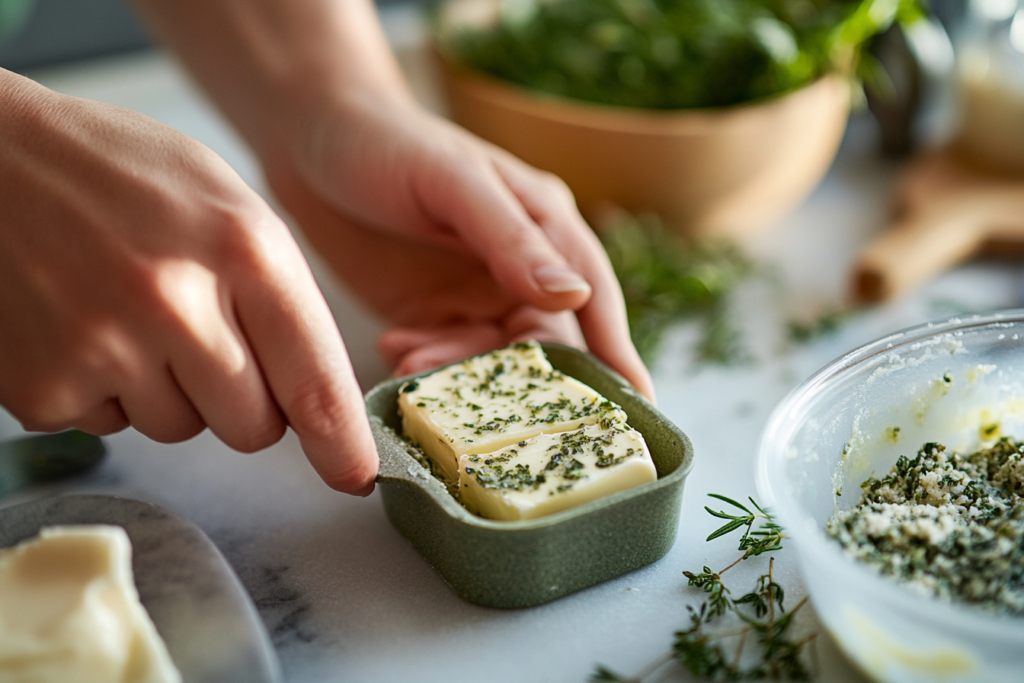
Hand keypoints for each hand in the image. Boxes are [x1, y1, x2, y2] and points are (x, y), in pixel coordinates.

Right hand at [0, 72, 376, 493]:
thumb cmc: (120, 174)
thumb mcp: (227, 203)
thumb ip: (278, 293)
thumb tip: (312, 396)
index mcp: (244, 251)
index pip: (313, 382)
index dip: (340, 443)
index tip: (354, 475)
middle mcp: (178, 305)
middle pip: (252, 427)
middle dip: (243, 402)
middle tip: (204, 341)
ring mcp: (104, 348)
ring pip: (181, 430)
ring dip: (168, 391)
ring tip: (129, 313)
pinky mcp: (44, 386)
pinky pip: (109, 426)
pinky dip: (104, 390)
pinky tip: (82, 324)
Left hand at [266, 95, 654, 399]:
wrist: (312, 137)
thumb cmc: (390, 141)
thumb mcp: (455, 182)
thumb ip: (513, 240)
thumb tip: (574, 297)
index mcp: (547, 229)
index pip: (593, 304)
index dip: (617, 361)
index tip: (639, 417)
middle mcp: (519, 271)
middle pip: (543, 345)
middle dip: (517, 380)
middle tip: (481, 406)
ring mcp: (474, 296)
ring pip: (488, 360)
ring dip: (455, 373)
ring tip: (411, 363)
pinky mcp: (430, 314)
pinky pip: (441, 358)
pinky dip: (423, 364)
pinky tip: (393, 349)